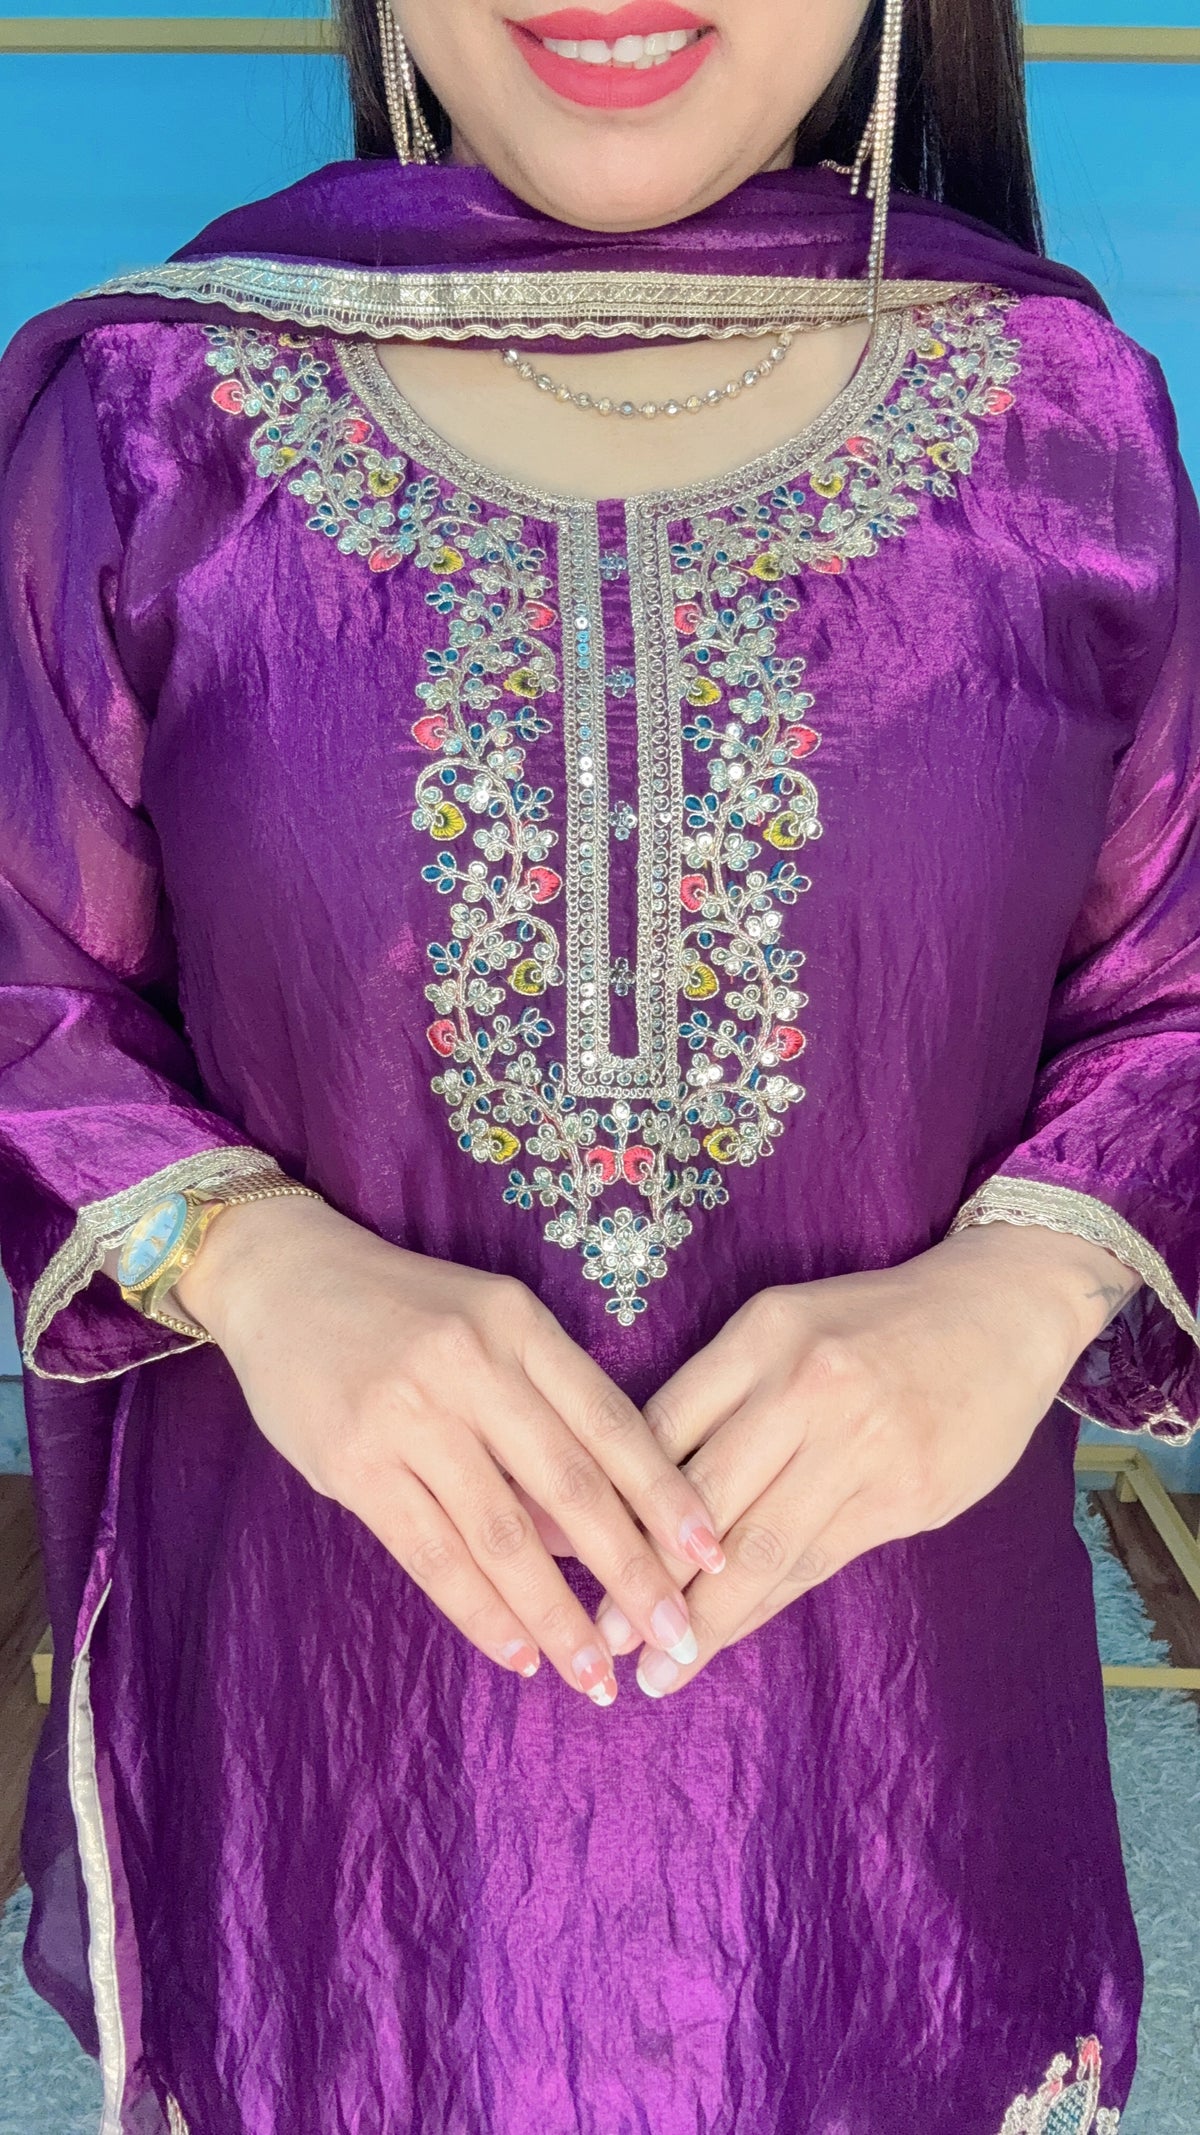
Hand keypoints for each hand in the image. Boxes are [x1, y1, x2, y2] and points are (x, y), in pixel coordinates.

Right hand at [171, 1197, 725, 1702]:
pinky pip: (431, 1554)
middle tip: (675, 1638)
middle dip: (631, 1571)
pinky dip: (481, 1611)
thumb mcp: (484, 1327)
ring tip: (595, 1675)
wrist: (281, 1277)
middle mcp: (472, 1365)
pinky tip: (518, 1652)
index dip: (665, 1494)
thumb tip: (583, 1532)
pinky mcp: (353, 1463)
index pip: (610, 1420)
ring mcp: (409, 1415)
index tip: (711, 1556)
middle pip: (570, 1485)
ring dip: (556, 1614)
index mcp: (519, 1324)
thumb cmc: (399, 1310)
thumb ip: (538, 1411)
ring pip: (503, 1534)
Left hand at [589, 1223, 1138, 1698]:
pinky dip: (765, 1605)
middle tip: (595, 1634)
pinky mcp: (905, 1493)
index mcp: (762, 1336)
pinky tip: (727, 1638)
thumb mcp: (790, 1327)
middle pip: (702, 1497)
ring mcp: (860, 1443)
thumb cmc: (878, 1325)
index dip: (609, 1501)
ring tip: (655, 1669)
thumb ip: (726, 1396)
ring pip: (759, 1545)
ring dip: (702, 1617)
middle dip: (642, 1575)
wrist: (1002, 1312)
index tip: (563, 1553)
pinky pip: (817, 1560)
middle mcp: (805, 1385)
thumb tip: (641, 1486)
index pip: (664, 1428)